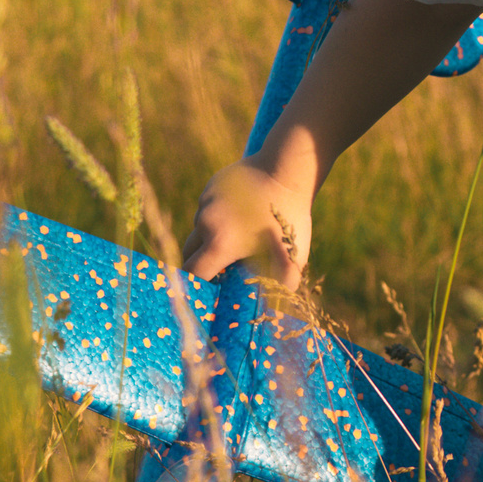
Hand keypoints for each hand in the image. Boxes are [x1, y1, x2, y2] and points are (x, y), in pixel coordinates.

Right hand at [182, 160, 309, 284]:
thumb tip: (275, 313)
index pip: (193, 273)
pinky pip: (208, 208)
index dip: (196, 287)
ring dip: (211, 239)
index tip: (203, 295)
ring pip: (200, 229)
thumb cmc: (290, 216)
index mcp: (219, 243)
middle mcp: (206, 222)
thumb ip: (282, 286)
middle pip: (190, 252)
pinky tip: (239, 216)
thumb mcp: (292, 256)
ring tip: (236, 239)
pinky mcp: (211, 186)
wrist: (287, 168)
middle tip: (218, 272)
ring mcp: (206, 201)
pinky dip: (218, 218)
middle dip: (201, 265)